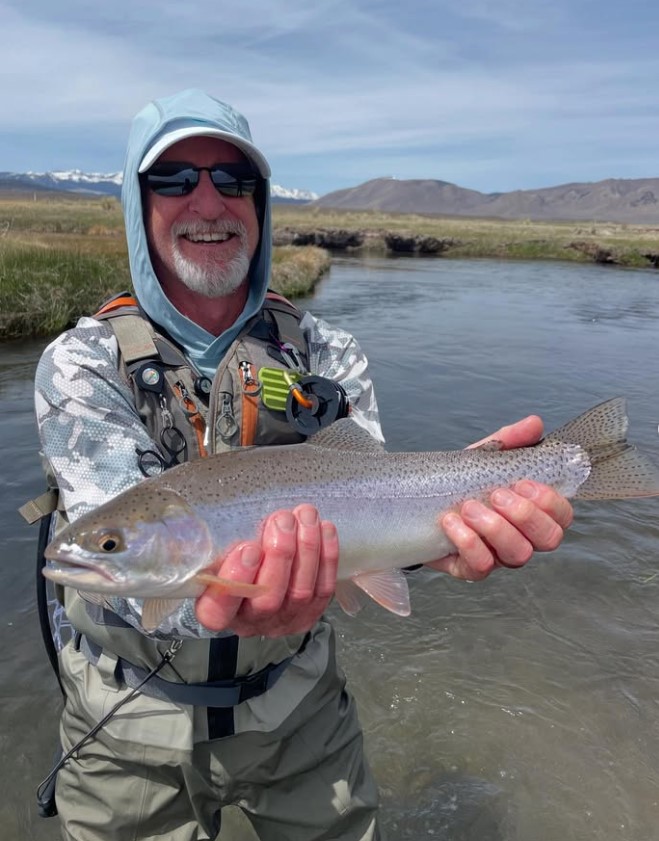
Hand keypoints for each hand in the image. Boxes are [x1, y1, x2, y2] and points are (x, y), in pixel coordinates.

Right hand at [195, 504, 338, 635]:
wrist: (258, 575)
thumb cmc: (231, 561)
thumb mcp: (217, 556)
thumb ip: (221, 550)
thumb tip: (242, 529)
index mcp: (217, 613)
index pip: (219, 610)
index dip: (237, 578)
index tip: (248, 547)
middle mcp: (251, 623)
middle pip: (268, 599)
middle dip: (280, 554)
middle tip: (282, 520)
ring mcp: (284, 621)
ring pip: (300, 592)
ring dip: (307, 548)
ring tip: (305, 515)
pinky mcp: (311, 614)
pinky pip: (323, 588)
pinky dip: (327, 556)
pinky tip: (324, 528)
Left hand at [426, 415, 573, 579]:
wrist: (419, 501)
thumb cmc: (461, 481)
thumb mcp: (484, 458)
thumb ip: (510, 441)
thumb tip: (534, 423)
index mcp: (532, 511)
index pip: (562, 516)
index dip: (550, 502)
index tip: (523, 483)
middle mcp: (521, 536)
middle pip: (548, 539)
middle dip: (526, 515)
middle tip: (497, 495)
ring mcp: (498, 555)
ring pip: (517, 555)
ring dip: (495, 528)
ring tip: (469, 508)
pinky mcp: (469, 568)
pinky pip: (480, 567)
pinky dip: (468, 543)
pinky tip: (451, 523)